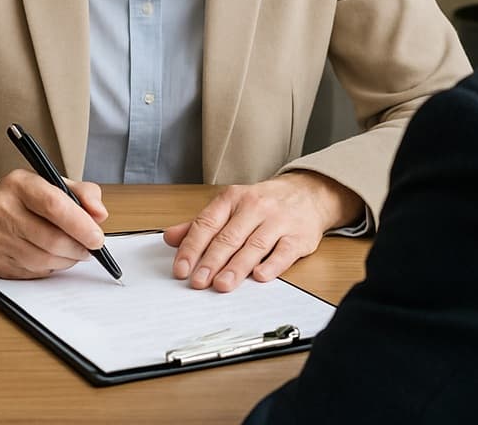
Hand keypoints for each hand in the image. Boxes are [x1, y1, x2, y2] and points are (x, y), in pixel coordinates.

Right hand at [0, 171, 108, 278]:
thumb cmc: (23, 199)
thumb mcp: (53, 183)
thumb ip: (83, 193)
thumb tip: (100, 214)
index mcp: (19, 184)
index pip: (53, 205)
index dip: (80, 224)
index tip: (97, 237)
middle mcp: (2, 210)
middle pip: (51, 239)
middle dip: (78, 247)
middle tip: (91, 246)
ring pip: (44, 260)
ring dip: (68, 259)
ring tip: (74, 250)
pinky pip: (34, 273)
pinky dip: (51, 267)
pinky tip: (53, 256)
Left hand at [162, 172, 362, 292]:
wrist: (307, 192)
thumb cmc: (263, 203)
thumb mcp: (230, 205)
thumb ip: (201, 224)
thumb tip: (170, 238)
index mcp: (233, 198)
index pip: (207, 223)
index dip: (192, 247)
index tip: (181, 268)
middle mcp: (254, 207)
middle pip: (229, 237)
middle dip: (211, 261)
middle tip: (198, 282)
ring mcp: (278, 221)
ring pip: (254, 245)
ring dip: (237, 267)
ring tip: (221, 285)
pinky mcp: (298, 236)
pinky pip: (284, 251)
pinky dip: (272, 265)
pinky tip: (259, 277)